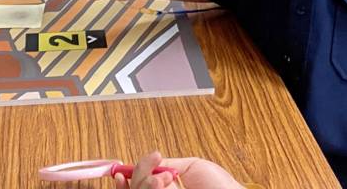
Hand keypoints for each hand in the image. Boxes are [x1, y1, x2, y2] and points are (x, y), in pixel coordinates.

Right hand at [114, 152, 244, 188]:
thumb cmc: (222, 188)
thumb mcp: (192, 167)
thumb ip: (169, 164)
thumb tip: (150, 161)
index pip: (138, 187)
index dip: (126, 179)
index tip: (124, 169)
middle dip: (140, 173)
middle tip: (155, 163)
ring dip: (146, 181)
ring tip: (166, 177)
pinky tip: (167, 183)